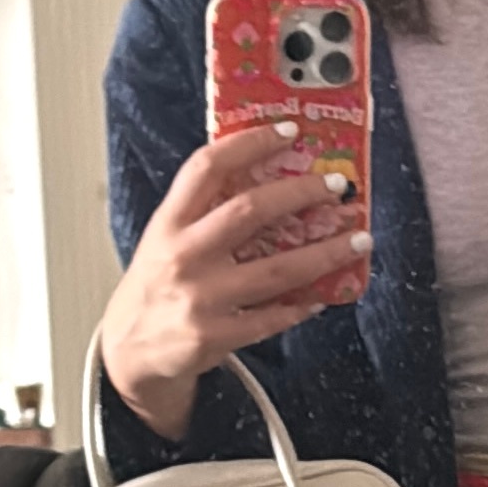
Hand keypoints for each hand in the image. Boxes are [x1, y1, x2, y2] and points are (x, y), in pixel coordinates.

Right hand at [96, 122, 370, 439]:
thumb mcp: (164, 241)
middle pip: (250, 211)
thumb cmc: (154, 290)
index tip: (288, 131)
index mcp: (169, 223)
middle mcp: (183, 256)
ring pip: (277, 270)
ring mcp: (200, 298)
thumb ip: (203, 213)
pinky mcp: (216, 337)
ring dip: (326, 253)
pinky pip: (272, 318)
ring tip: (358, 240)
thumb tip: (266, 179)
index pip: (208, 167)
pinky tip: (323, 295)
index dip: (250, 143)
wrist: (129, 354)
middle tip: (338, 187)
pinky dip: (302, 306)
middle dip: (301, 193)